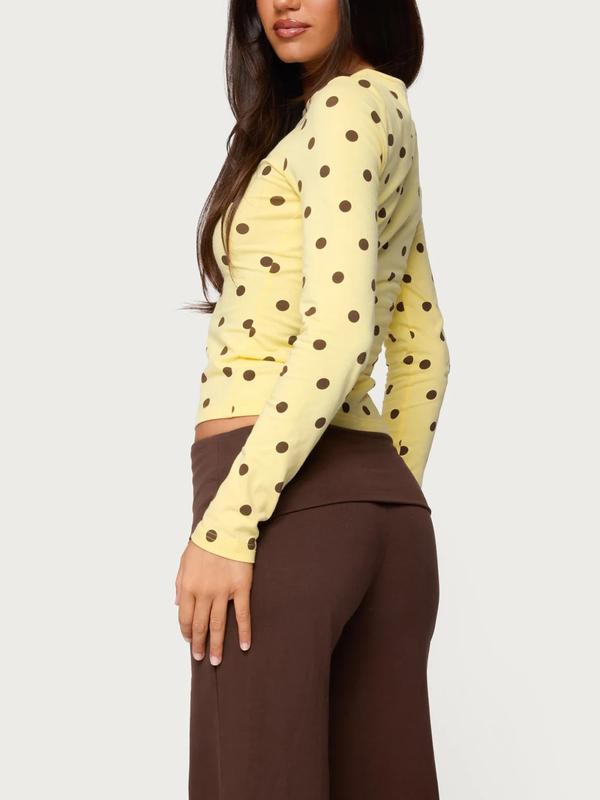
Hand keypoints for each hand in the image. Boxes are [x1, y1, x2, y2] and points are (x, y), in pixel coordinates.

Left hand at [175, 540, 252, 664]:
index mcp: (188, 587)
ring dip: (216, 644)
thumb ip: (179, 584)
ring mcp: (223, 592)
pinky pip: (242, 614)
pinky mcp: (241, 589)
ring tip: (216, 660)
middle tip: (201, 657)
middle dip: (199, 644)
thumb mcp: (183, 562)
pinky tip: (244, 645)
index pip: (185, 618)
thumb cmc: (204, 543)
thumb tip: (177, 604)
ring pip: (219, 624)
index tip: (190, 641)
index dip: (187, 632)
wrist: (225, 529)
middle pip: (201, 625)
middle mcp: (204, 593)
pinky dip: (243, 631)